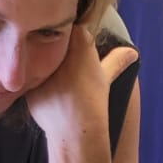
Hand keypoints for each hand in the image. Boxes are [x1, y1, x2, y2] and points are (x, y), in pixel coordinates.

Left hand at [24, 27, 136, 145]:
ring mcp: (41, 66)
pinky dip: (39, 86)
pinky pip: (33, 80)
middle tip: (71, 71)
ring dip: (47, 67)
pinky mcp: (29, 84)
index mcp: (79, 43)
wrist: (77, 133)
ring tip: (60, 86)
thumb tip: (132, 52)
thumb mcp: (105, 79)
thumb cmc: (95, 104)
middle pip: (56, 43)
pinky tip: (50, 97)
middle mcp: (58, 50)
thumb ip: (116, 61)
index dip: (77, 39)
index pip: (76, 29)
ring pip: (42, 59)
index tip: (80, 52)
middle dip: (61, 52)